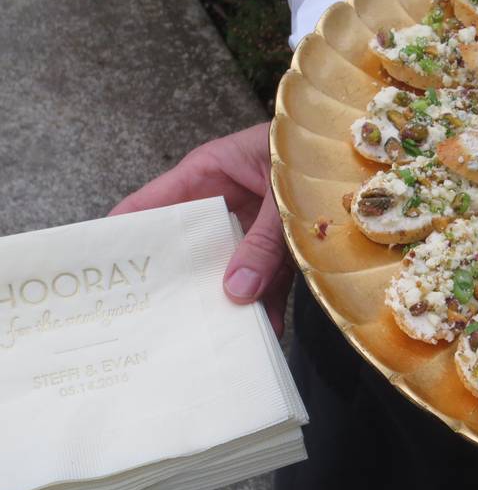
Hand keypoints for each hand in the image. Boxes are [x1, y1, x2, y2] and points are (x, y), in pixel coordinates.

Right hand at [110, 122, 291, 336]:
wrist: (363, 153)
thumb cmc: (309, 151)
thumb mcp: (281, 193)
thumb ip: (263, 240)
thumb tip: (235, 293)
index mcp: (206, 175)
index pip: (149, 206)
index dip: (124, 237)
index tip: (102, 276)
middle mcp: (222, 203)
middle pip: (188, 247)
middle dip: (178, 283)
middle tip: (157, 325)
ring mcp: (250, 226)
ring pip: (228, 268)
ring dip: (227, 301)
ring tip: (214, 339)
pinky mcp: (281, 244)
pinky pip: (268, 277)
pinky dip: (270, 303)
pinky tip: (267, 331)